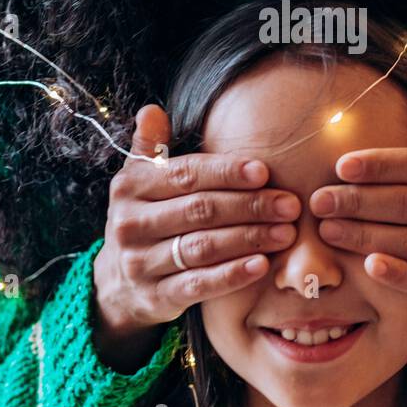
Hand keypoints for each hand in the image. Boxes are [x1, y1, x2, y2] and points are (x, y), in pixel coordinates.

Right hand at [92, 104, 300, 370]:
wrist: (117, 284)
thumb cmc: (145, 219)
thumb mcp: (140, 182)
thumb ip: (150, 148)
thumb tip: (151, 110)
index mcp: (130, 187)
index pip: (185, 175)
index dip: (226, 173)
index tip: (264, 172)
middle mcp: (130, 224)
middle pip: (200, 210)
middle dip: (250, 206)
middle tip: (289, 205)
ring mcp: (140, 263)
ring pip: (203, 247)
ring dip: (249, 238)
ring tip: (286, 233)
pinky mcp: (155, 296)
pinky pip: (199, 284)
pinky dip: (232, 275)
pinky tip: (261, 265)